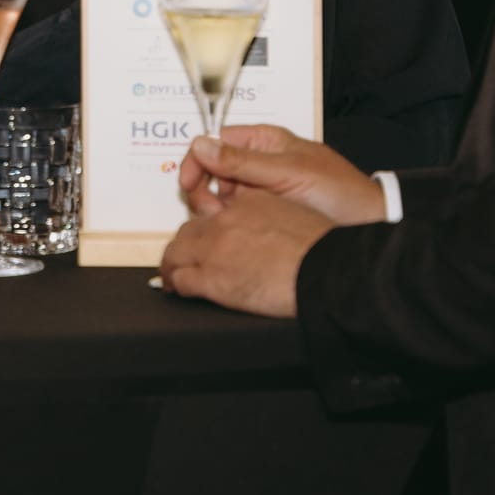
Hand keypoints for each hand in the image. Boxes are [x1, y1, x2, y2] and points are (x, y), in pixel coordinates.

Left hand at [159, 187, 334, 316]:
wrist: (323, 271)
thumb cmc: (319, 248)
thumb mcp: (292, 213)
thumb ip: (269, 213)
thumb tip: (265, 225)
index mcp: (245, 204)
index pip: (211, 210)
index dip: (202, 225)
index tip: (199, 235)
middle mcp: (225, 222)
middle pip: (188, 230)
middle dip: (182, 245)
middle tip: (181, 257)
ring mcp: (215, 250)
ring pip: (176, 254)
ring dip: (172, 265)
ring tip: (171, 276)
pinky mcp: (212, 279)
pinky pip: (182, 280)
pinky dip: (176, 286)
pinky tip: (178, 290)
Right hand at [177, 125, 384, 225]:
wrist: (366, 226)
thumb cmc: (340, 193)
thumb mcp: (289, 174)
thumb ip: (243, 162)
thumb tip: (201, 146)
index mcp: (265, 141)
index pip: (216, 141)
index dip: (197, 160)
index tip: (189, 182)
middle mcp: (258, 162)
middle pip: (211, 169)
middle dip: (204, 189)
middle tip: (210, 210)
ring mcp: (259, 189)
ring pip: (218, 194)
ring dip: (213, 209)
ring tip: (226, 223)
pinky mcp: (262, 213)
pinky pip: (232, 215)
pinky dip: (225, 223)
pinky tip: (233, 232)